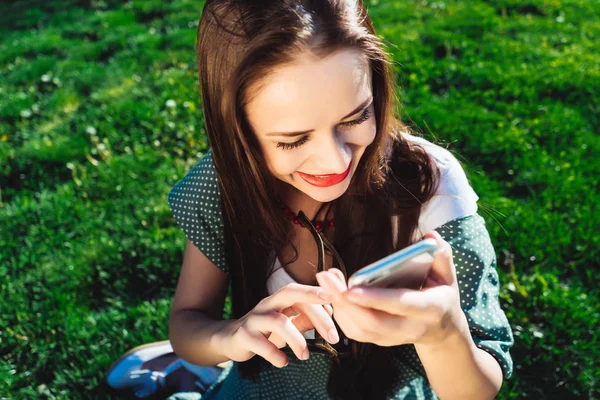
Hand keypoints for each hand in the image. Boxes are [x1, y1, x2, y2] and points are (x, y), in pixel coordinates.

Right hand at [214, 283, 337, 367]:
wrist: (231, 339)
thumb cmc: (265, 330)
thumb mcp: (288, 323)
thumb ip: (306, 317)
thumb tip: (329, 312)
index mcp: (279, 299)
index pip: (300, 291)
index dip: (316, 295)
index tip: (335, 304)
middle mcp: (267, 304)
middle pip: (289, 294)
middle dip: (314, 312)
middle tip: (332, 336)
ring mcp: (254, 318)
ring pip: (279, 322)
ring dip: (297, 340)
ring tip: (305, 356)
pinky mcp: (244, 336)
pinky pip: (262, 344)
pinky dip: (275, 355)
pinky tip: (283, 362)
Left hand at [315, 231, 469, 348]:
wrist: (442, 330)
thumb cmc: (441, 295)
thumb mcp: (448, 276)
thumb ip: (442, 256)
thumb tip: (432, 236)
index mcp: (429, 309)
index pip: (400, 304)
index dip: (375, 298)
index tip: (350, 288)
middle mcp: (409, 328)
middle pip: (372, 322)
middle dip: (345, 301)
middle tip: (325, 277)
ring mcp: (393, 338)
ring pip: (360, 330)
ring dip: (338, 306)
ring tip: (326, 280)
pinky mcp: (380, 341)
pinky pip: (355, 332)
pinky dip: (341, 314)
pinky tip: (333, 293)